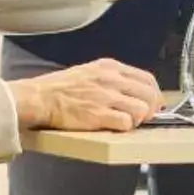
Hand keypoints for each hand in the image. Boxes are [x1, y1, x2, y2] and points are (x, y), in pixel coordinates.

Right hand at [9, 58, 163, 132]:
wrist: (39, 97)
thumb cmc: (59, 88)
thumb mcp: (89, 72)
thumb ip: (111, 79)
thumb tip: (132, 91)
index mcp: (109, 67)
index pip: (147, 79)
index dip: (154, 95)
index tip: (152, 104)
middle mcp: (110, 79)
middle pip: (150, 95)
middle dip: (151, 109)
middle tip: (143, 118)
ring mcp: (105, 96)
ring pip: (142, 109)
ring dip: (138, 119)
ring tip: (127, 122)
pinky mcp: (98, 114)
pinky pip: (127, 123)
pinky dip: (125, 127)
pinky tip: (115, 127)